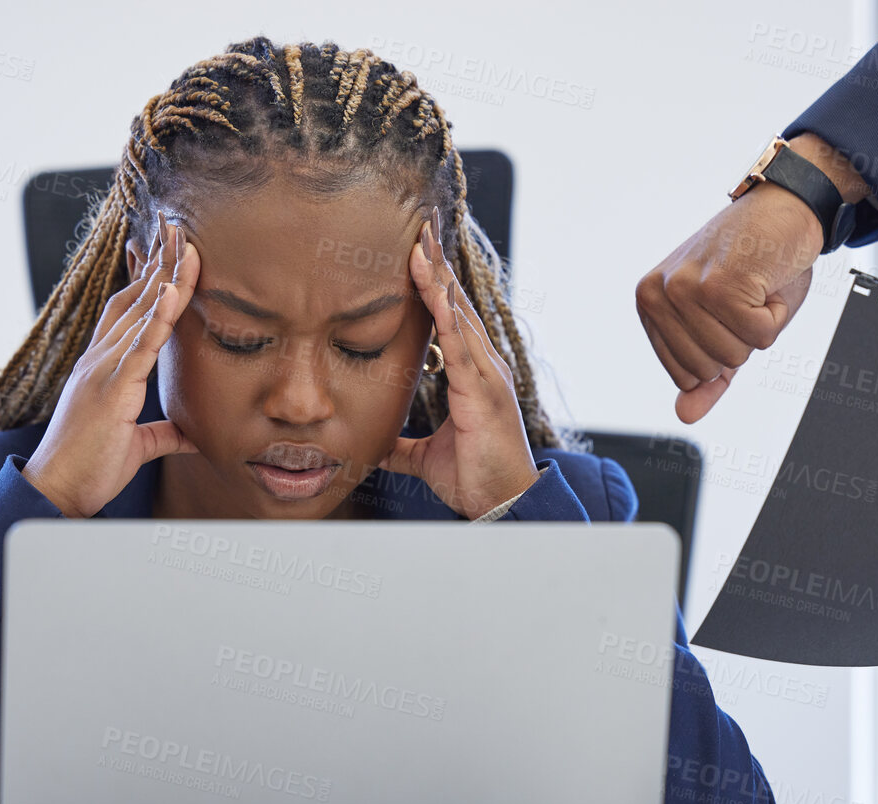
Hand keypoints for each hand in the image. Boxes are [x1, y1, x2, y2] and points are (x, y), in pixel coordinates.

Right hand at [22, 219, 197, 517]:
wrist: (57, 491)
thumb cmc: (91, 467)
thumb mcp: (137, 446)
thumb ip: (163, 433)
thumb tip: (191, 434)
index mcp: (104, 366)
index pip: (125, 309)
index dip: (144, 275)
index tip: (159, 245)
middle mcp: (100, 358)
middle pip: (134, 297)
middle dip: (158, 260)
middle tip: (177, 224)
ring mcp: (103, 370)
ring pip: (139, 311)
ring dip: (164, 275)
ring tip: (184, 242)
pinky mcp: (111, 389)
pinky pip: (140, 347)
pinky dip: (158, 318)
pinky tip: (173, 291)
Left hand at [380, 218, 540, 518]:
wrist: (503, 504)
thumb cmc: (474, 477)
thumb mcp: (424, 457)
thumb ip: (401, 444)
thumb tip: (374, 442)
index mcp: (471, 374)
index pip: (449, 318)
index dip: (433, 285)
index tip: (416, 252)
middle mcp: (482, 364)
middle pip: (455, 303)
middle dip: (436, 264)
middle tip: (419, 225)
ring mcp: (485, 372)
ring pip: (457, 311)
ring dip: (437, 275)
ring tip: (419, 239)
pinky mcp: (481, 387)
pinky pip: (458, 338)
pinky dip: (442, 306)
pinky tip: (429, 280)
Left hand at [636, 133, 867, 422]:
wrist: (785, 208)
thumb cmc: (756, 264)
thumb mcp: (726, 324)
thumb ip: (705, 373)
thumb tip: (684, 414)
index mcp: (650, 304)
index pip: (685, 376)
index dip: (721, 352)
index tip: (728, 310)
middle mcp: (658, 295)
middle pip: (708, 370)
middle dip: (741, 341)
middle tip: (744, 296)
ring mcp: (685, 290)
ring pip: (733, 356)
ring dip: (759, 326)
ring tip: (753, 287)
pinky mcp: (719, 286)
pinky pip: (758, 338)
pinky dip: (775, 315)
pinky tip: (765, 280)